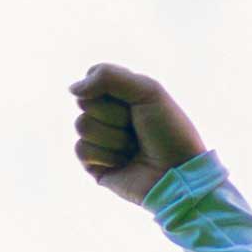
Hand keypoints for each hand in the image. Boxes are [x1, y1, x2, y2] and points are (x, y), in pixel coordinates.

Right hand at [69, 62, 206, 204]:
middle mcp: (107, 116)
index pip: (93, 76)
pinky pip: (81, 150)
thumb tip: (72, 89)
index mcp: (121, 96)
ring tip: (134, 149)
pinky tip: (124, 163)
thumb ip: (108, 76)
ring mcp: (100, 140)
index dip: (111, 89)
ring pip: (82, 125)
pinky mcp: (95, 165)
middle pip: (84, 101)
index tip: (137, 103)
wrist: (180, 174)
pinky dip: (106, 156)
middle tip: (138, 130)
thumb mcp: (147, 90)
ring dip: (114, 138)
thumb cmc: (170, 132)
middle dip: (115, 116)